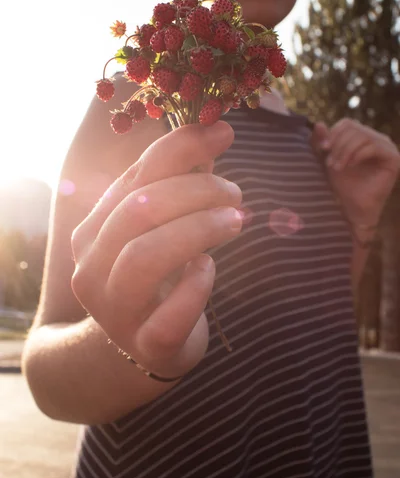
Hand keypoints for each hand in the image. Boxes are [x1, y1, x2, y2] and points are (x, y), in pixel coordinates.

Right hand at [71, 122, 241, 378]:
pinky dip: (197, 284)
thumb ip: (176, 184)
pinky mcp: (146, 344)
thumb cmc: (158, 277)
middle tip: (235, 192)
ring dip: (199, 228)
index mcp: (93, 231)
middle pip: (138, 211)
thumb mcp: (159, 228)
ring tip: (237, 220)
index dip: (180, 147)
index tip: (223, 131)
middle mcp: (91, 268)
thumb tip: (210, 134)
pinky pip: (170, 313)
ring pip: (145, 256)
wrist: (145, 345)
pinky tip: (210, 268)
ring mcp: (114, 311)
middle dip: (195, 191)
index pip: (135, 176)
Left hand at [312, 119, 399, 228]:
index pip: (348, 123)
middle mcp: (378, 138)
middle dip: (338, 145)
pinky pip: (373, 146)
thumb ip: (322, 142)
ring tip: (337, 167)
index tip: (323, 149)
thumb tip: (318, 123)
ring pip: (363, 136)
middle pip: (355, 128)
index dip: (333, 133)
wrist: (353, 206)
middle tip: (329, 164)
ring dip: (346, 151)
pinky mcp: (394, 158)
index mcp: (363, 136)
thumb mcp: (328, 159)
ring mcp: (387, 147)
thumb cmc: (342, 183)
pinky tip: (350, 166)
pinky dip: (358, 155)